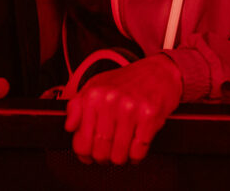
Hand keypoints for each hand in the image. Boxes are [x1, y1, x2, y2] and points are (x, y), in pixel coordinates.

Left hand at [65, 54, 182, 163]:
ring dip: (120, 158)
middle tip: (108, 153)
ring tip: (122, 148)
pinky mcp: (150, 116)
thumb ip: (77, 106)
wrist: (159, 71)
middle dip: (103, 158)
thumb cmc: (127, 81)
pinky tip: (136, 146)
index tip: (89, 155)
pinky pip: (138, 152)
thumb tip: (69, 127)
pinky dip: (136, 156)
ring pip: (119, 155)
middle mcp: (110, 101)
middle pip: (100, 152)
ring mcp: (131, 109)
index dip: (84, 155)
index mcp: (93, 95)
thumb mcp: (96, 86)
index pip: (81, 142)